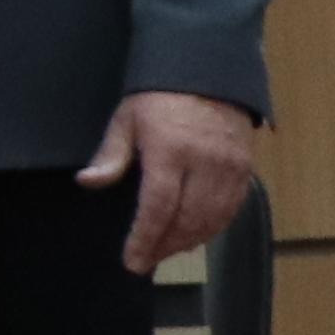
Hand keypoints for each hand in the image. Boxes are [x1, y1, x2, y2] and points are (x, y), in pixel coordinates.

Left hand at [84, 88, 261, 276]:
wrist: (208, 73)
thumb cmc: (158, 98)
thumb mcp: (126, 120)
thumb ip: (111, 155)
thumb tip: (87, 181)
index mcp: (170, 151)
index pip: (158, 207)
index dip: (145, 238)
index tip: (132, 260)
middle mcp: (205, 163)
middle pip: (187, 219)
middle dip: (165, 246)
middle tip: (145, 262)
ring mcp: (230, 167)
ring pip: (213, 219)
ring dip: (188, 241)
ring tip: (165, 253)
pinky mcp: (246, 169)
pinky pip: (232, 209)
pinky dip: (213, 228)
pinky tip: (194, 237)